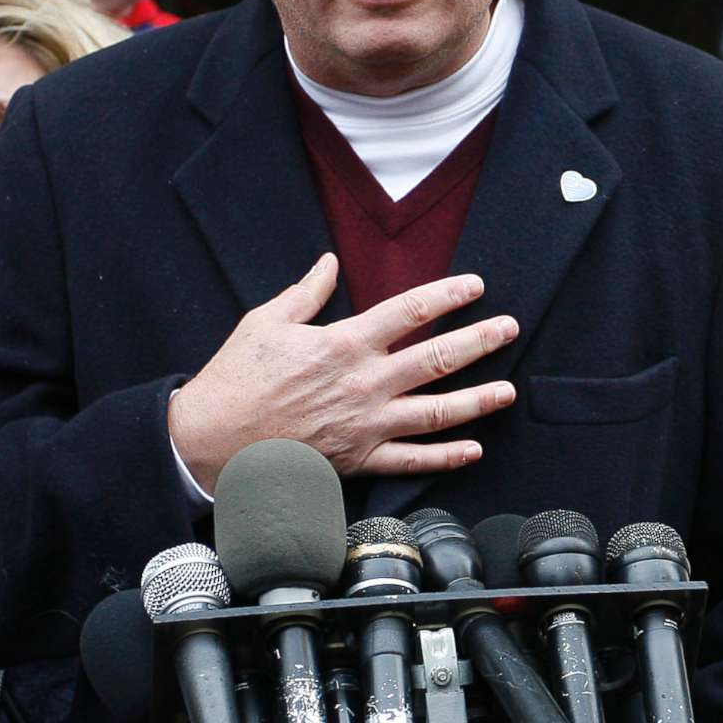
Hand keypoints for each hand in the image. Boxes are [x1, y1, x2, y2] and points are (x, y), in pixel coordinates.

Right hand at [167, 254, 518, 488]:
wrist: (212, 440)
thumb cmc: (236, 377)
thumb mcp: (266, 322)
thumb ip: (306, 292)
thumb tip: (328, 263)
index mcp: (344, 343)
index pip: (409, 311)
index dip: (447, 295)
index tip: (475, 286)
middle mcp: (364, 383)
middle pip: (436, 359)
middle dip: (479, 341)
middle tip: (509, 329)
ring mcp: (365, 424)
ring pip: (436, 412)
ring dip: (477, 400)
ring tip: (507, 390)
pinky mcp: (358, 458)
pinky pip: (411, 459)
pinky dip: (445, 456)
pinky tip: (474, 448)